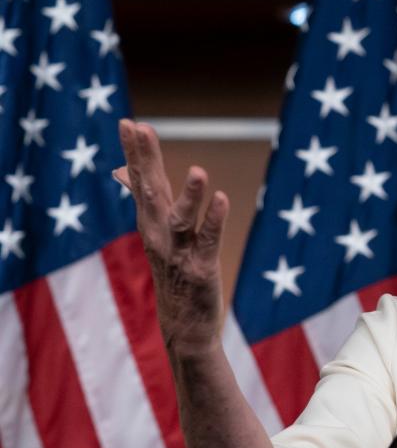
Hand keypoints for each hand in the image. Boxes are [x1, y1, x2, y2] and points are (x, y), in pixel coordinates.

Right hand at [116, 119, 229, 357]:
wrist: (183, 324)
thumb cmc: (173, 272)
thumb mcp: (156, 232)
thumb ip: (145, 197)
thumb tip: (122, 171)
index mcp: (151, 221)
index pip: (141, 180)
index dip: (136, 152)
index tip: (128, 122)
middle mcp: (159, 233)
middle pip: (151, 192)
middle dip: (146, 161)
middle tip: (141, 129)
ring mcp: (178, 251)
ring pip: (181, 219)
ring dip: (189, 196)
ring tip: (197, 171)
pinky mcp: (201, 268)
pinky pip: (208, 241)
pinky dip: (215, 220)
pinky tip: (223, 200)